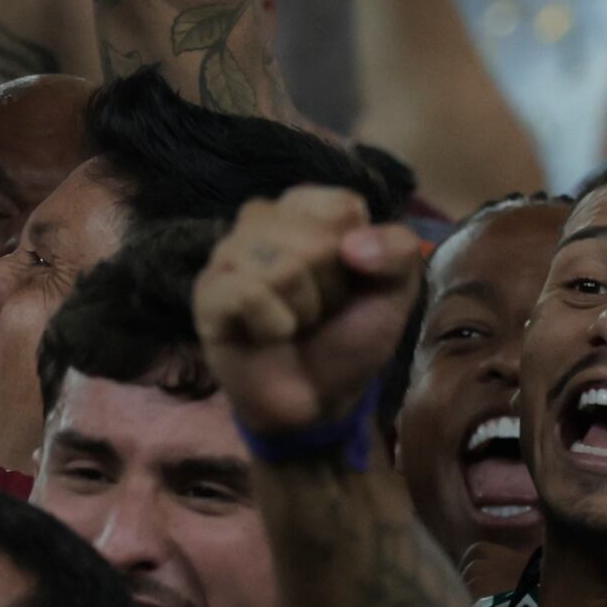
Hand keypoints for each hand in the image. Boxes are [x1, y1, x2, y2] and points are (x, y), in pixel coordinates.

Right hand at [191, 185, 429, 440]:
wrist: (317, 399)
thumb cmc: (349, 335)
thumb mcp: (395, 291)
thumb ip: (398, 251)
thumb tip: (352, 246)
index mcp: (305, 208)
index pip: (342, 207)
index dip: (359, 256)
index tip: (349, 280)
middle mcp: (261, 220)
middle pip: (315, 242)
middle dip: (330, 290)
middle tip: (319, 311)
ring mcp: (228, 254)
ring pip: (284, 269)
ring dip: (303, 312)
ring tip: (294, 323)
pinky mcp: (207, 294)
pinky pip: (248, 295)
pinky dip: (273, 326)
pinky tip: (269, 336)